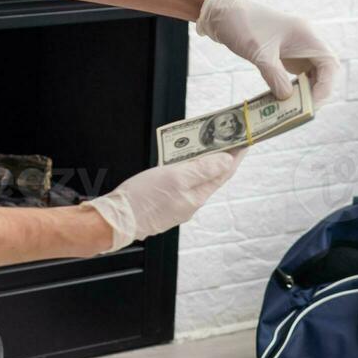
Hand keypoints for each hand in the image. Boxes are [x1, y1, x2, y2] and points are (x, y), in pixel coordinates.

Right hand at [84, 151, 244, 252]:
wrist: (114, 221)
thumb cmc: (141, 200)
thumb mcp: (175, 178)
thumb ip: (202, 170)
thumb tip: (227, 162)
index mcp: (196, 197)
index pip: (224, 172)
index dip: (235, 154)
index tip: (244, 139)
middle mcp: (190, 203)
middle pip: (212, 176)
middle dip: (221, 156)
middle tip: (227, 137)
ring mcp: (177, 205)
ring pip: (197, 180)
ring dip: (204, 163)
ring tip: (208, 146)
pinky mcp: (164, 205)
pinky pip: (182, 185)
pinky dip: (188, 171)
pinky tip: (183, 163)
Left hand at [196, 0, 340, 103]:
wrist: (222, 11)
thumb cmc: (242, 25)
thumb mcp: (259, 54)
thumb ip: (275, 76)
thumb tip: (287, 99)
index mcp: (306, 35)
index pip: (329, 63)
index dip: (326, 85)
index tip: (313, 103)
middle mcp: (306, 41)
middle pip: (324, 70)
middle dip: (318, 91)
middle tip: (305, 111)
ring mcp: (297, 47)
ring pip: (312, 73)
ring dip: (307, 91)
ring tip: (296, 109)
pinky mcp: (285, 54)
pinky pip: (298, 74)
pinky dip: (295, 87)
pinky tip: (286, 100)